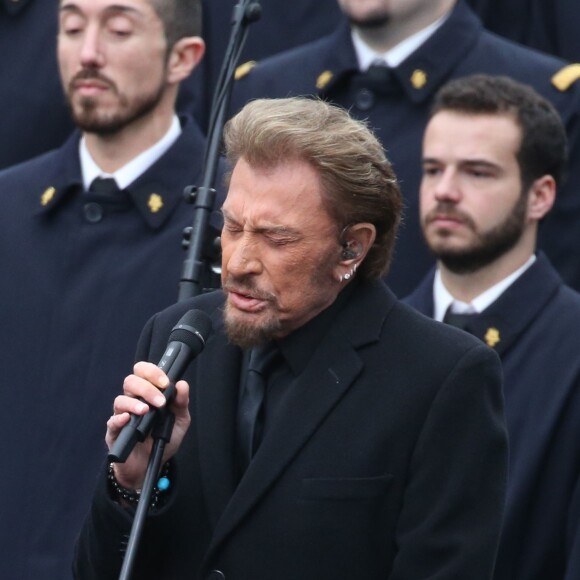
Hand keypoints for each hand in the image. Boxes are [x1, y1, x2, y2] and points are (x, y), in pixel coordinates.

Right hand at [106, 361, 190, 488]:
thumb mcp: (179, 421)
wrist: (151, 465)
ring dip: (134, 403)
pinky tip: (128, 419)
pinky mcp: (114, 432)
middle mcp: (133, 400)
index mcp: (147, 393)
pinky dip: (119, 418)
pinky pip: (112, 421)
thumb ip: (181, 403)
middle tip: (160, 401)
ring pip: (120, 399)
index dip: (152, 372)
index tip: (165, 382)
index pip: (143, 372)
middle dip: (147, 388)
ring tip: (146, 411)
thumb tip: (182, 384)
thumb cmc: (163, 439)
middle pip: (131, 381)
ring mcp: (122, 415)